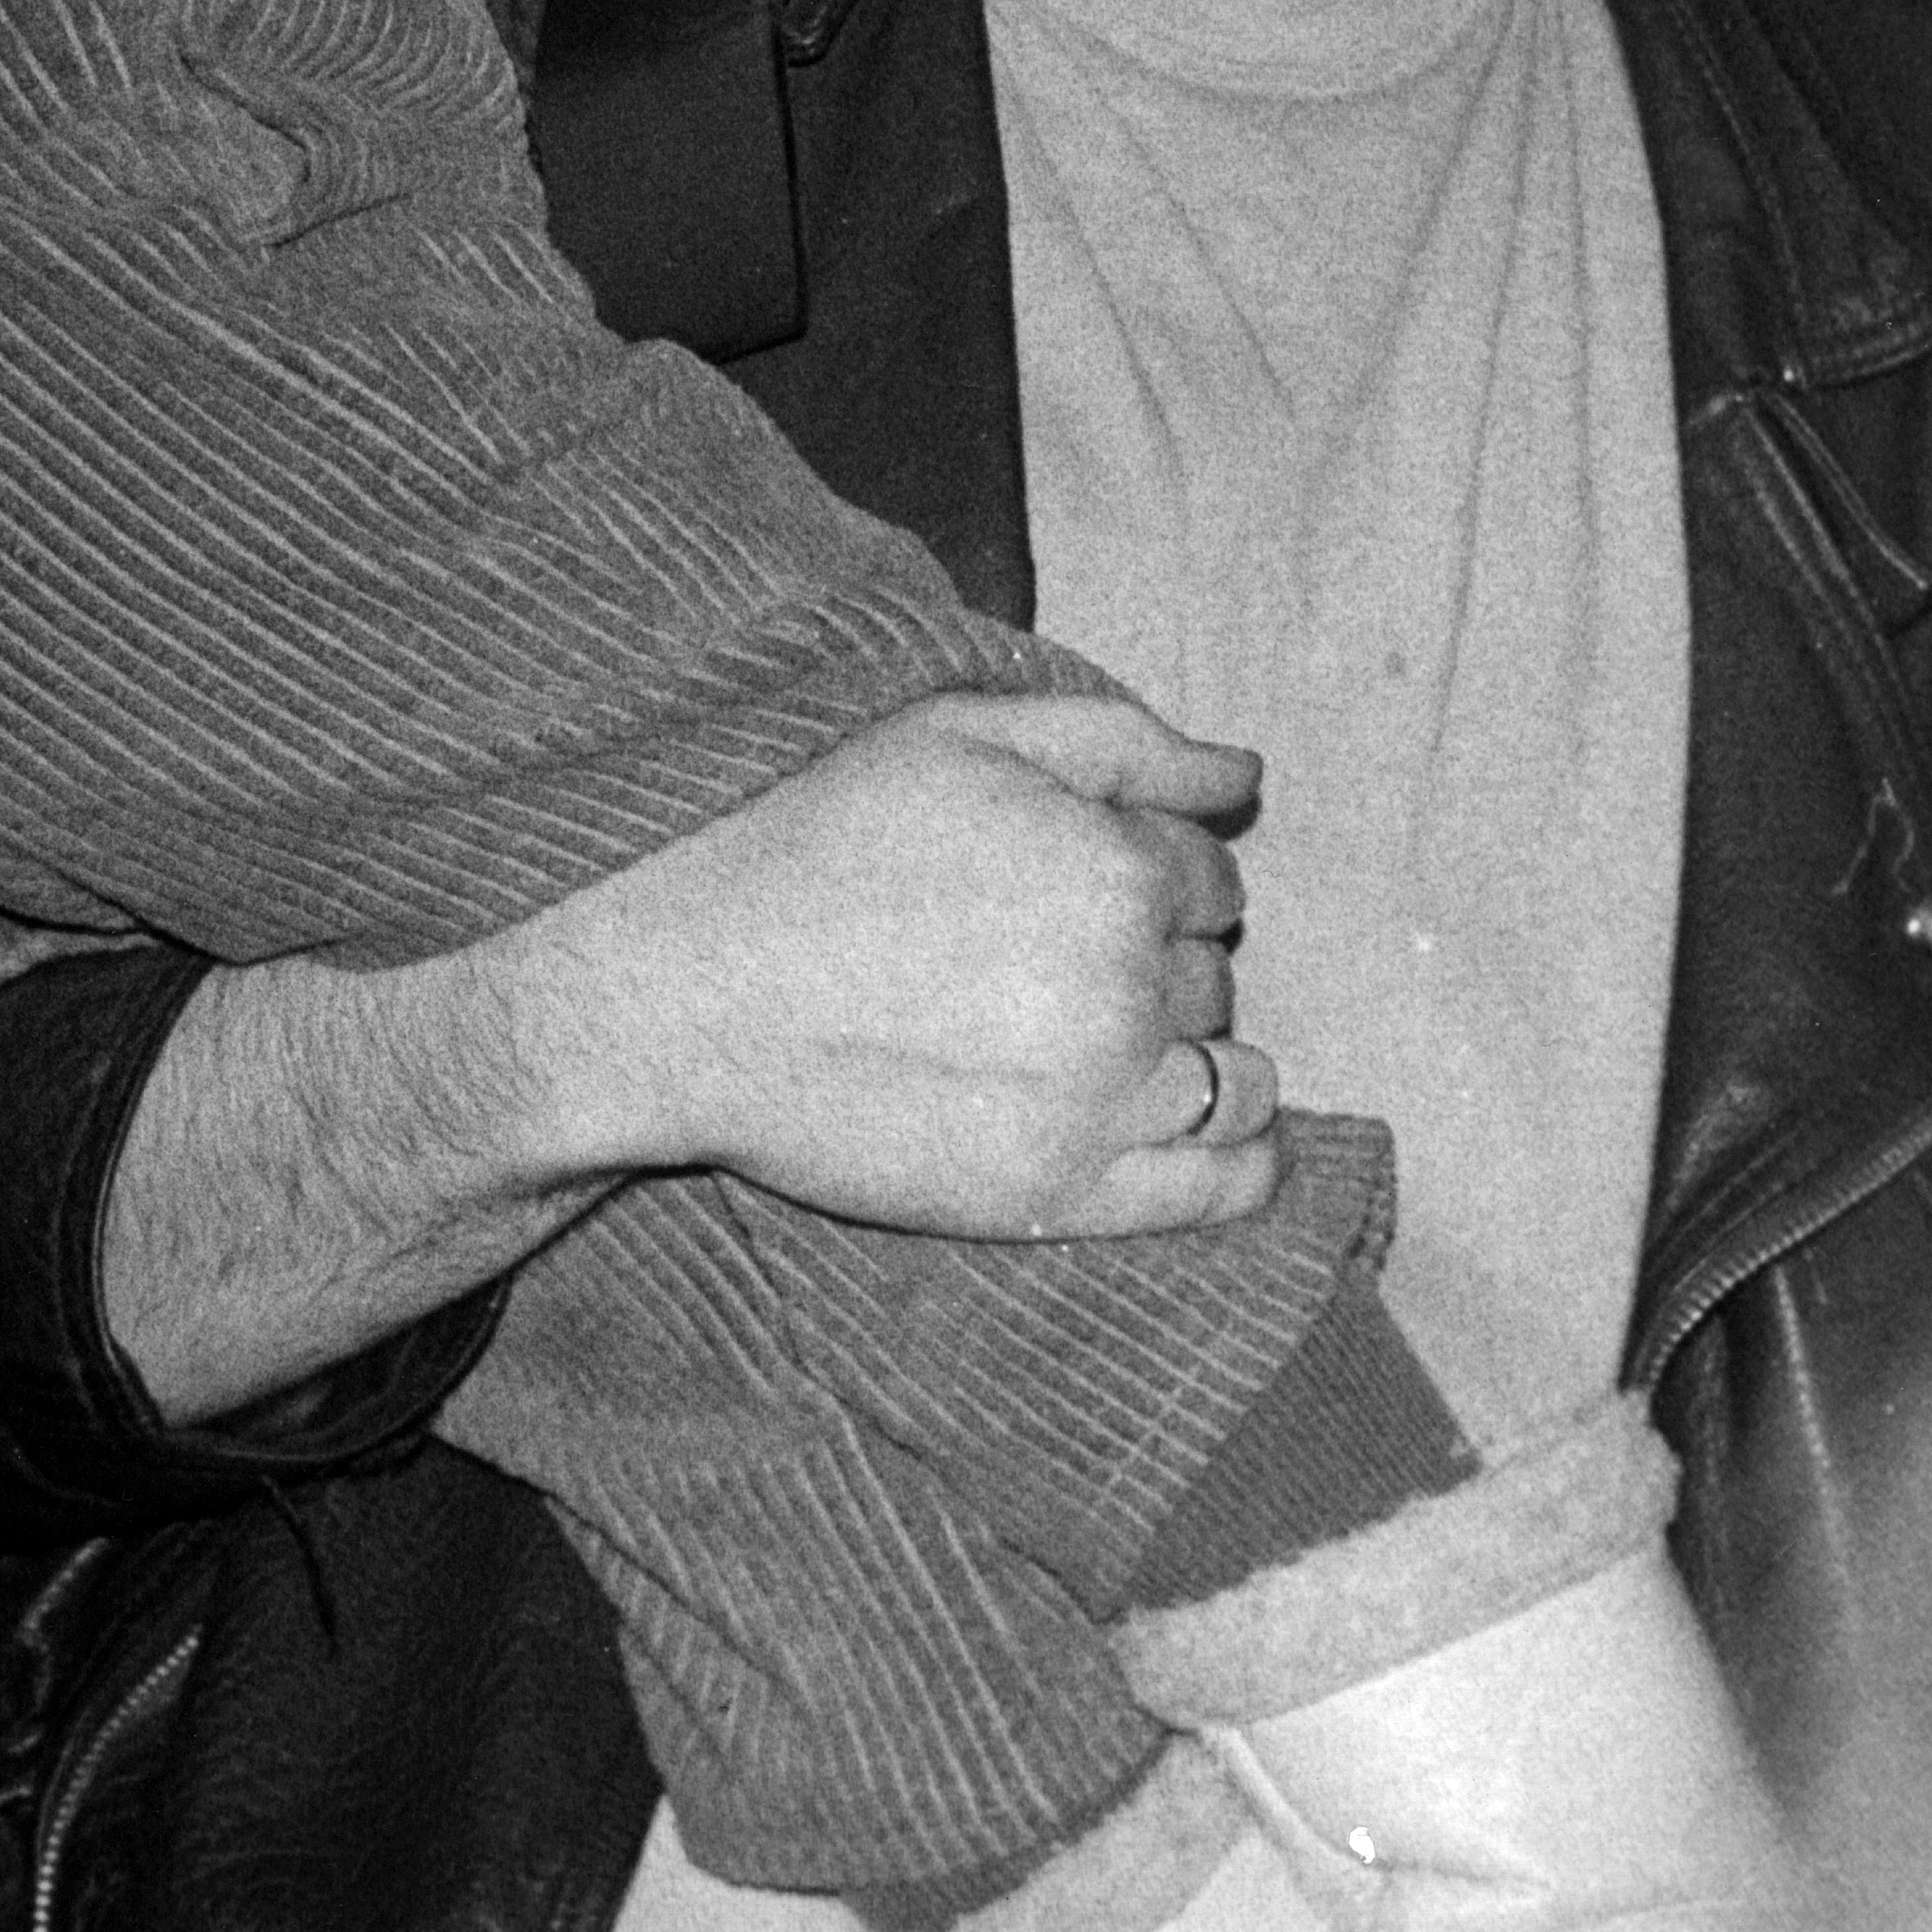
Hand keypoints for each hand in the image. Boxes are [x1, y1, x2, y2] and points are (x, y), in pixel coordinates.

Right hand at [499, 687, 1286, 1240]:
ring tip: (1120, 1037)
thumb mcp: (962, 733)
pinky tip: (1217, 1130)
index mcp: (1116, 869)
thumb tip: (1246, 776)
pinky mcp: (1056, 1198)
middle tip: (1055, 951)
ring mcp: (1097, 1105)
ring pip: (1232, 1076)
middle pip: (1213, 973)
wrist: (684, 990)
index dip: (1151, 868)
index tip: (1079, 876)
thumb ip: (1124, 742)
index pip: (1207, 875)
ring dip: (1202, 1051)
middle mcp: (1126, 992)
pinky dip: (1243, 1159)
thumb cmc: (819, 839)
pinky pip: (1215, 1187)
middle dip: (1161, 956)